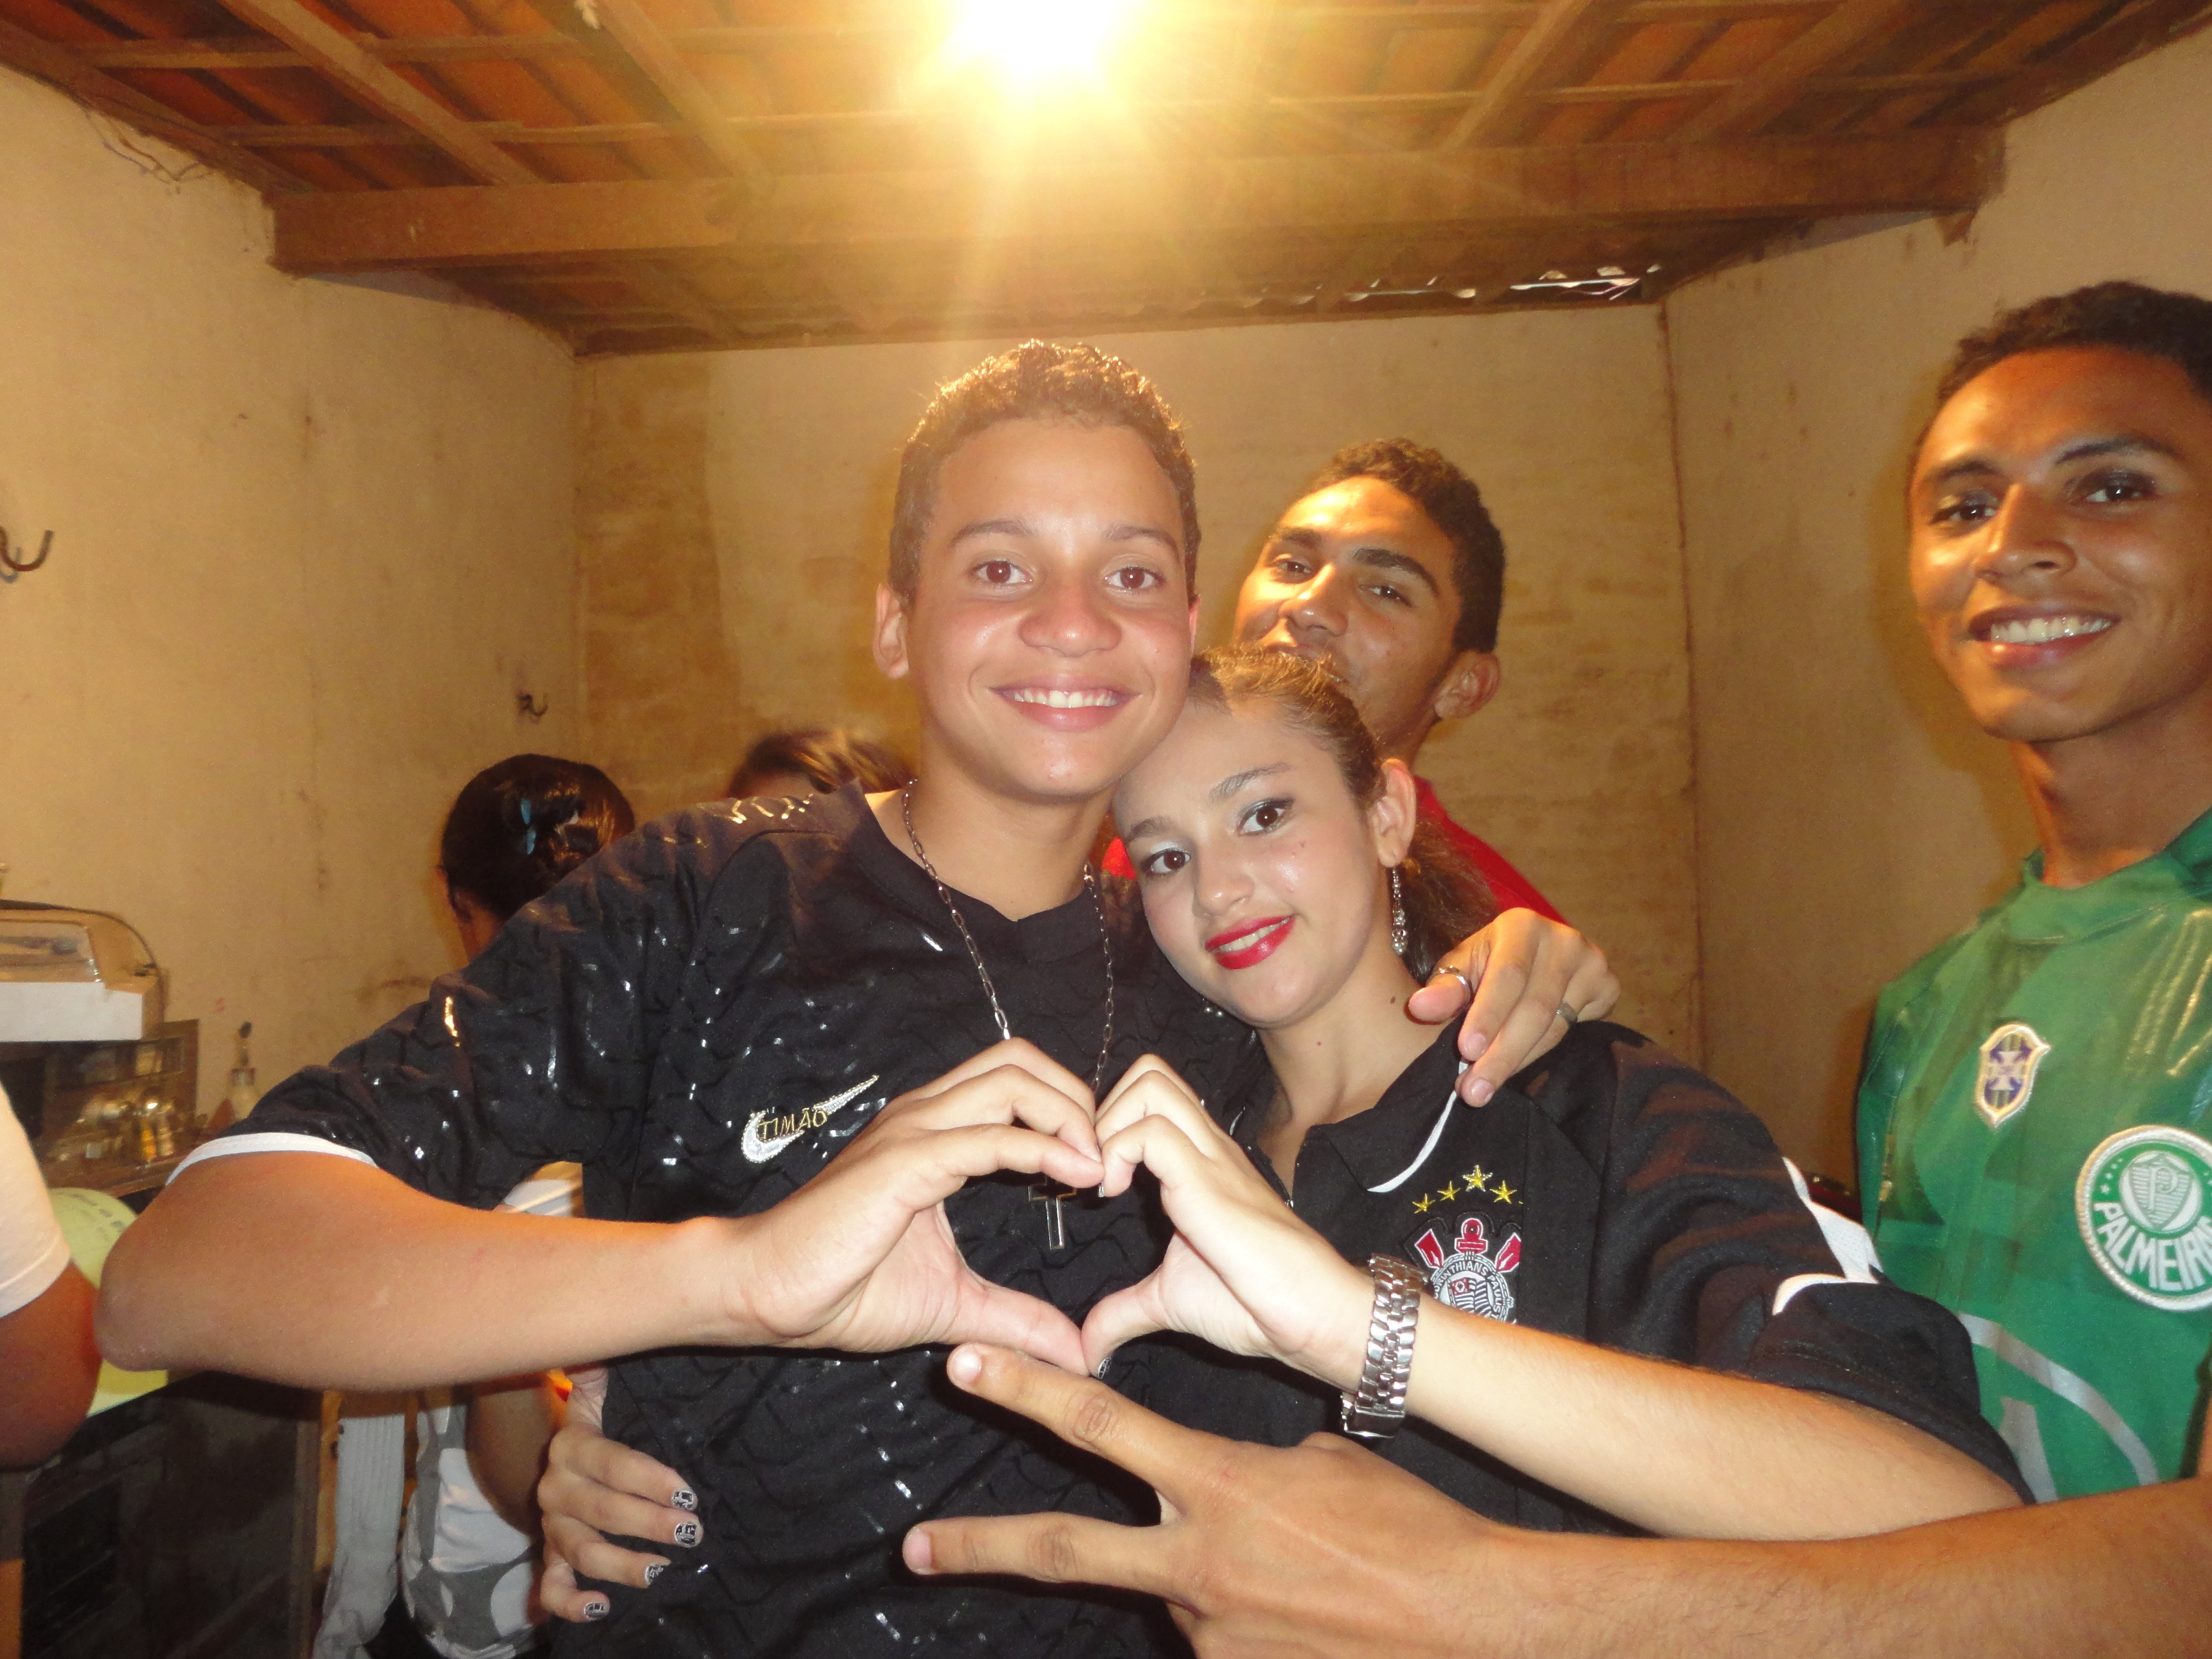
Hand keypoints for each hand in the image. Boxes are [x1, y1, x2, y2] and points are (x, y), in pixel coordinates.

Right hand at [538, 1374, 698, 1623]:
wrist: (568, 1454)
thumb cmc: (605, 1421)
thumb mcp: (604, 1391)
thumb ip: (604, 1369)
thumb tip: (604, 1342)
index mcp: (571, 1446)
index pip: (612, 1463)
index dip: (650, 1479)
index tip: (688, 1493)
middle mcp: (555, 1487)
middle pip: (602, 1510)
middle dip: (649, 1523)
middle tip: (692, 1533)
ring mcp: (552, 1525)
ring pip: (582, 1551)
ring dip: (622, 1564)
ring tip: (661, 1570)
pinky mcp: (552, 1555)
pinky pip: (552, 1584)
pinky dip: (570, 1601)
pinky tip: (600, 1606)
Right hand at [731, 1040, 1104, 1369]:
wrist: (767, 1295)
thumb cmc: (845, 1290)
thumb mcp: (954, 1305)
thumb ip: (1016, 1319)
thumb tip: (1075, 1351)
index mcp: (935, 1133)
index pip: (1017, 1081)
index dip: (1069, 1111)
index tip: (1100, 1168)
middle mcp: (926, 1115)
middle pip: (1022, 1060)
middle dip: (1077, 1097)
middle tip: (1106, 1157)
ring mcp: (913, 1131)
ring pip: (1012, 1080)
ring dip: (1070, 1114)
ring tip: (1097, 1166)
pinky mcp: (904, 1162)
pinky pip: (988, 1137)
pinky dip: (1043, 1147)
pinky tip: (1075, 1175)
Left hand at [902, 1344, 1513, 1657]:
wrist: (1466, 1621)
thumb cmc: (1406, 1528)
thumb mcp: (1325, 1464)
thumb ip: (1256, 1467)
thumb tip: (1231, 1485)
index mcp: (1217, 1484)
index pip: (1100, 1425)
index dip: (1026, 1391)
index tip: (966, 1366)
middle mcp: (1194, 1561)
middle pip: (1063, 1548)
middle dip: (979, 1546)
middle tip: (914, 1548)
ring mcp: (1206, 1630)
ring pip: (1170, 1595)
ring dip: (1205, 1586)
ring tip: (1287, 1586)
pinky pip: (1214, 1642)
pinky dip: (1238, 1625)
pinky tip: (1296, 1623)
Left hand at [1083, 1058, 1370, 1385]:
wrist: (1311, 1314)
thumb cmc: (1252, 1302)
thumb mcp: (1169, 1300)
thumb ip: (1124, 1311)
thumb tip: (1087, 1350)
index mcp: (1198, 1162)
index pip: (1149, 1096)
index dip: (1110, 1125)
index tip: (1097, 1182)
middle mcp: (1205, 1146)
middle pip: (1149, 1070)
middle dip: (1105, 1110)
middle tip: (1097, 1170)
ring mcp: (1208, 1156)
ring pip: (1149, 1082)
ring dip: (1109, 1124)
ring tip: (1107, 1180)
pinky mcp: (1206, 1178)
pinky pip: (1149, 1132)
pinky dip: (1115, 1154)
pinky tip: (1116, 1197)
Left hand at [1405, 909, 1617, 1103]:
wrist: (1535, 956)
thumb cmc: (1488, 963)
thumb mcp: (1461, 968)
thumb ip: (1443, 988)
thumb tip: (1420, 1008)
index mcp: (1522, 926)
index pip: (1508, 976)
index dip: (1488, 1015)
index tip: (1466, 1052)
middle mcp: (1564, 939)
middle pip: (1534, 1008)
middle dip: (1501, 1054)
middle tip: (1473, 1091)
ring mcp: (1593, 963)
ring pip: (1555, 1027)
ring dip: (1518, 1061)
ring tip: (1485, 1088)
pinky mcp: (1609, 987)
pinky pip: (1575, 1034)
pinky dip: (1543, 1056)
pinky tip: (1518, 1072)